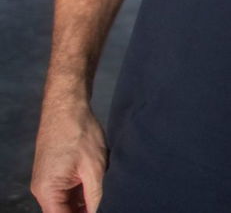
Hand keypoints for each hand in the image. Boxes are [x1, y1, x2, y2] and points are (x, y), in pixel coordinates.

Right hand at [31, 98, 107, 212]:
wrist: (67, 106)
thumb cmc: (79, 133)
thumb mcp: (94, 168)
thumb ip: (96, 196)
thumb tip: (100, 212)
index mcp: (48, 192)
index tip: (106, 211)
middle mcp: (44, 190)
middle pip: (66, 212)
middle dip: (86, 210)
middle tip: (110, 202)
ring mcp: (49, 181)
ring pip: (70, 202)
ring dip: (87, 200)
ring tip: (107, 192)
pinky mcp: (56, 173)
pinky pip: (70, 190)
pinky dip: (85, 190)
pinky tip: (101, 183)